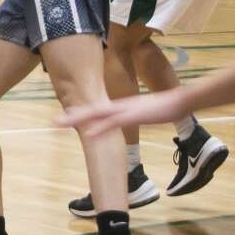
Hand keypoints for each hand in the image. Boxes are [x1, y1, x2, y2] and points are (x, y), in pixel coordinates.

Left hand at [56, 89, 188, 138]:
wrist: (180, 101)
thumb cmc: (166, 106)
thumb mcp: (146, 110)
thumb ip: (135, 113)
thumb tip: (131, 117)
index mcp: (121, 105)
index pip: (97, 109)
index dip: (82, 112)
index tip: (67, 115)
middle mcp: (119, 106)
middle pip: (91, 111)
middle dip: (73, 116)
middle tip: (54, 121)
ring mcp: (124, 110)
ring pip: (96, 115)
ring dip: (78, 119)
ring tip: (61, 123)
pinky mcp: (132, 116)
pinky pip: (112, 123)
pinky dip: (100, 128)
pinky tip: (88, 133)